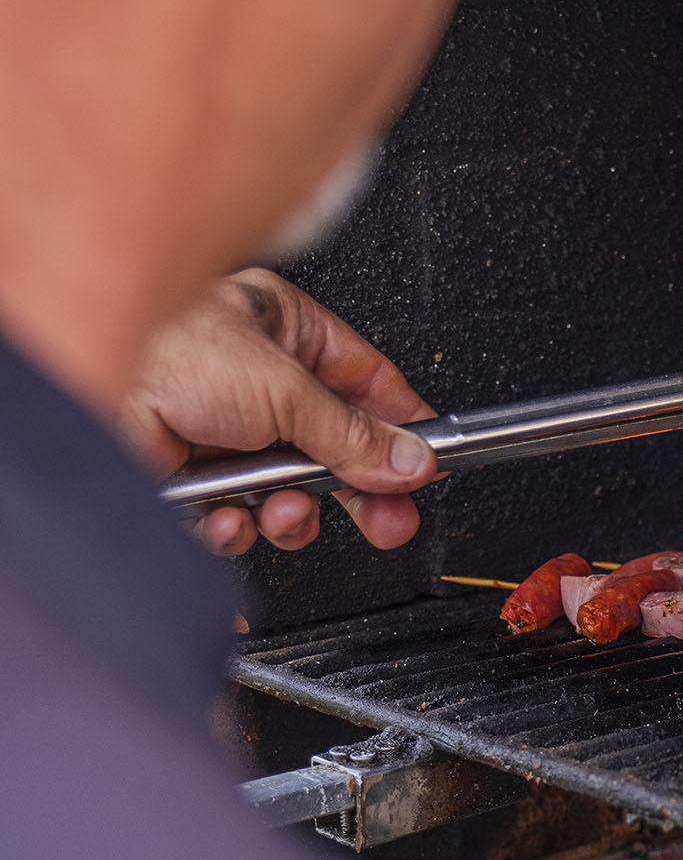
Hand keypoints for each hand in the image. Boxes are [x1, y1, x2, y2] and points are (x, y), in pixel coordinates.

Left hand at [124, 270, 438, 555]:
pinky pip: (231, 519)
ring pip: (280, 491)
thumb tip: (409, 460)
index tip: (424, 464)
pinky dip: (232, 532)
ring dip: (284, 513)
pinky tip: (226, 524)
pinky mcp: (186, 478)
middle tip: (386, 520)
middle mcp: (249, 376)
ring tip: (278, 512)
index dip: (398, 425)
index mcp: (278, 327)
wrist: (80, 387)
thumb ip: (354, 434)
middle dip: (352, 490)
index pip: (362, 380)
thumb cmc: (163, 352)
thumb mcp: (285, 390)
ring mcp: (216, 429)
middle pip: (327, 447)